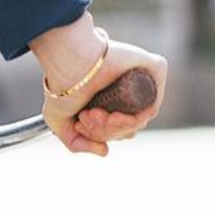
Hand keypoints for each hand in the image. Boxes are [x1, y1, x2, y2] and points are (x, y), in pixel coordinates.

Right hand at [30, 13, 167, 156]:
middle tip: (86, 116)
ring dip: (113, 126)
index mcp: (111, 98)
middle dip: (105, 130)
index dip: (101, 133)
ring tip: (92, 113)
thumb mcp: (59, 121)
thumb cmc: (61, 84)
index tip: (81, 123)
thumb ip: (77, 143)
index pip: (120, 128)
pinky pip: (152, 104)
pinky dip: (133, 117)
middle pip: (130, 127)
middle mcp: (128, 90)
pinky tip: (111, 114)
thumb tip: (105, 151)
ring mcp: (143, 80)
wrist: (67, 63)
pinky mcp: (155, 68)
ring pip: (140, 120)